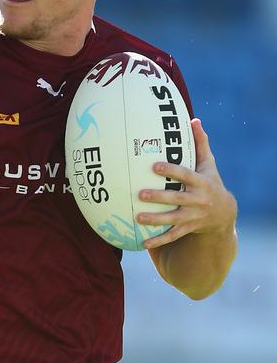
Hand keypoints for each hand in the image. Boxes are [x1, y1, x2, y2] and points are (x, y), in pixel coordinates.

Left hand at [136, 118, 236, 249]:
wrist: (224, 213)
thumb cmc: (211, 182)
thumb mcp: (208, 164)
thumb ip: (200, 143)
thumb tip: (193, 120)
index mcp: (201, 182)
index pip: (186, 175)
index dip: (171, 170)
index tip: (154, 166)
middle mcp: (198, 200)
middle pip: (177, 198)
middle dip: (159, 197)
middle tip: (140, 194)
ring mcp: (193, 216)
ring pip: (173, 219)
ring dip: (155, 220)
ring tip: (138, 217)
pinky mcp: (188, 228)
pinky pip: (172, 236)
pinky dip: (158, 240)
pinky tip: (142, 242)